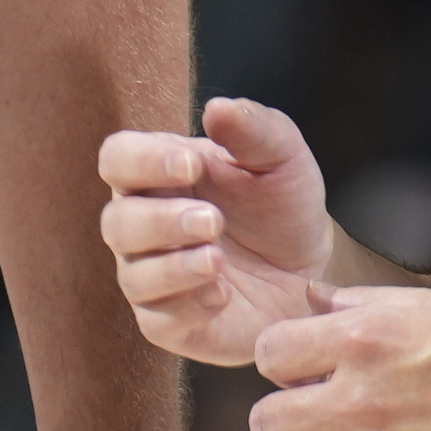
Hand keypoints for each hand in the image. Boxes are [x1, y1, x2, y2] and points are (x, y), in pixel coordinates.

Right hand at [99, 96, 342, 366]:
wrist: (313, 272)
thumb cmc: (283, 207)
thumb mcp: (282, 159)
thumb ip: (254, 129)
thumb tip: (216, 108)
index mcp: (157, 175)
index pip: (118, 159)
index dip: (142, 161)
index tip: (191, 166)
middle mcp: (142, 227)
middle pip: (117, 222)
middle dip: (162, 222)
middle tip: (214, 221)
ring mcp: (151, 277)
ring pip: (134, 275)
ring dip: (174, 266)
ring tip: (219, 260)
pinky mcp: (170, 322)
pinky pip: (157, 319)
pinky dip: (189, 305)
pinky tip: (223, 294)